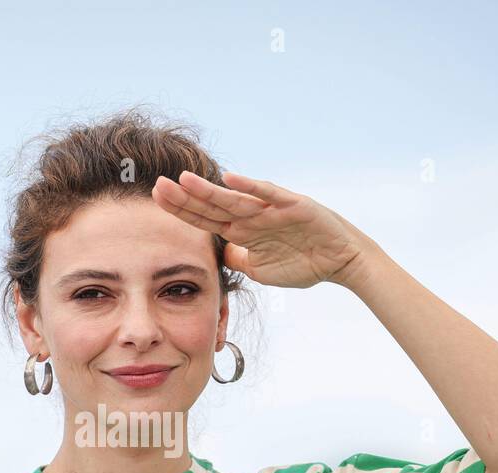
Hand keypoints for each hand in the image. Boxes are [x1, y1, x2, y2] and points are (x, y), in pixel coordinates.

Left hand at [151, 170, 379, 290]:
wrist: (339, 262)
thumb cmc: (302, 263)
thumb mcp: (260, 269)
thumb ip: (238, 259)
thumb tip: (216, 255)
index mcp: (243, 230)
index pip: (206, 218)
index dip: (182, 210)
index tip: (157, 199)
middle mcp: (253, 215)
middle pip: (213, 206)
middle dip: (185, 197)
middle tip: (157, 186)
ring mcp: (271, 209)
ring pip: (234, 199)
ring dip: (209, 191)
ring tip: (184, 181)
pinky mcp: (293, 205)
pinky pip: (268, 195)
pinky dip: (250, 187)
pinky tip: (230, 179)